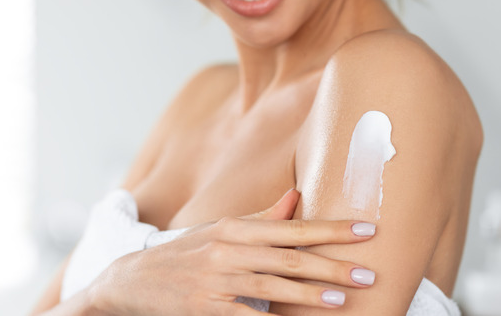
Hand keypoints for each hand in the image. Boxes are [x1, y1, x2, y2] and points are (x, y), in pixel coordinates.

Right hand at [87, 189, 377, 314]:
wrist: (132, 281)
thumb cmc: (186, 254)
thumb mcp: (220, 230)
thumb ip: (263, 218)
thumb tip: (298, 197)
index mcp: (234, 227)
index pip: (293, 228)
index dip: (332, 230)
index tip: (368, 231)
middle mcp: (226, 250)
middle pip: (288, 258)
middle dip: (331, 265)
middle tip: (368, 272)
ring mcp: (214, 281)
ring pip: (270, 287)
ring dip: (308, 295)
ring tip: (340, 300)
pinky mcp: (205, 310)